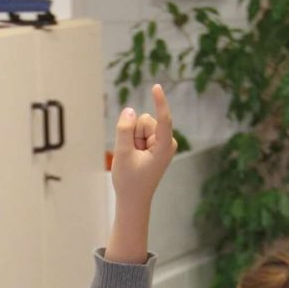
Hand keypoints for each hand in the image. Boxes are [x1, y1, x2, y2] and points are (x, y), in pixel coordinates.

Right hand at [111, 84, 175, 206]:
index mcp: (164, 146)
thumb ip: (125, 130)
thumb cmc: (130, 181)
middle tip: (132, 157)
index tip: (156, 87)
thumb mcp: (122, 153)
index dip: (159, 102)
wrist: (133, 200)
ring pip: (139, 124)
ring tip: (133, 158)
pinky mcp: (154, 143)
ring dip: (132, 139)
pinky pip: (138, 131)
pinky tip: (135, 156)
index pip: (163, 119)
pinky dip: (133, 141)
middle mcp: (166, 142)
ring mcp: (161, 142)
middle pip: (144, 120)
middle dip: (133, 134)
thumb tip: (129, 110)